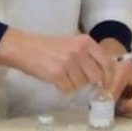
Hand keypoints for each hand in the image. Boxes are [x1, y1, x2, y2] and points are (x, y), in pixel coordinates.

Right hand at [0, 27, 115, 95]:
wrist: (23, 47)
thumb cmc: (47, 46)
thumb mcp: (70, 43)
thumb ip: (87, 54)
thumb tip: (104, 74)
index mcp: (85, 41)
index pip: (107, 62)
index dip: (108, 75)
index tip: (105, 83)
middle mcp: (79, 51)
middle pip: (96, 76)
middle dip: (88, 81)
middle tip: (76, 78)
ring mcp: (68, 62)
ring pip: (82, 84)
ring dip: (73, 84)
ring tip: (62, 75)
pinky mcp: (57, 74)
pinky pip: (69, 89)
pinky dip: (63, 88)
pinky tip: (55, 79)